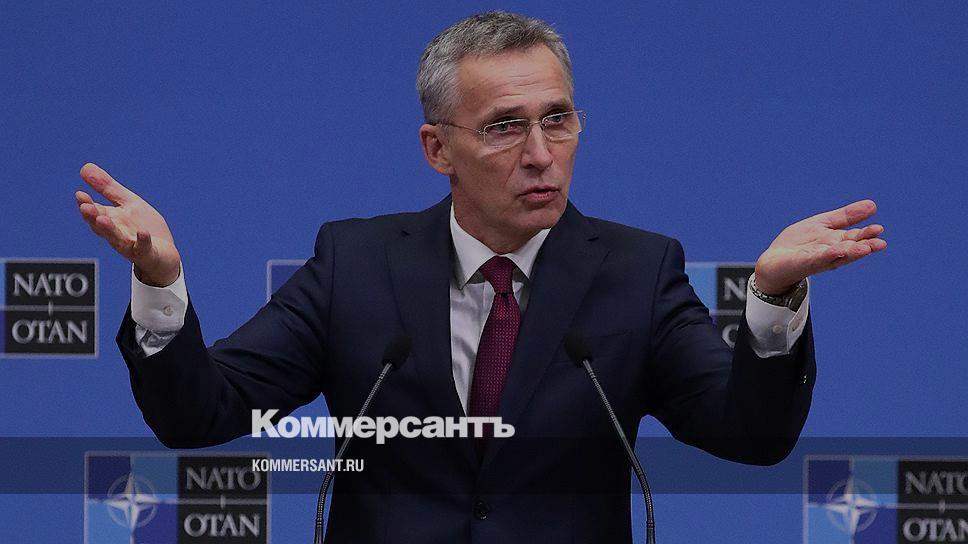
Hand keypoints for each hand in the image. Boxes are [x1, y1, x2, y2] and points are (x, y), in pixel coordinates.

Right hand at [75, 163, 181, 286]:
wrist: (164, 254)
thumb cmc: (142, 227)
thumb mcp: (127, 203)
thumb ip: (108, 188)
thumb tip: (85, 167)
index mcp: (112, 221)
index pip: (96, 212)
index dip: (87, 204)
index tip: (80, 194)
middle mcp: (117, 234)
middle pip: (102, 227)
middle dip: (93, 217)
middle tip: (85, 207)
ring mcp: (131, 245)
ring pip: (117, 239)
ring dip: (109, 230)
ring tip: (102, 219)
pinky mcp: (147, 253)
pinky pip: (143, 248)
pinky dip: (142, 241)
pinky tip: (142, 233)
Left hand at [754, 199, 886, 294]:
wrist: (774, 261)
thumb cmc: (799, 243)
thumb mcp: (823, 223)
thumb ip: (845, 216)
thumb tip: (873, 205)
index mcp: (837, 242)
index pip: (855, 237)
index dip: (867, 234)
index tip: (879, 229)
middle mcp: (831, 252)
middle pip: (850, 248)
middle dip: (864, 245)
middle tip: (879, 243)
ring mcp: (819, 259)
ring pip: (838, 256)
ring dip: (852, 252)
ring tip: (865, 248)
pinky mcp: (804, 263)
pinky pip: (818, 259)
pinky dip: (828, 255)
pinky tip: (837, 250)